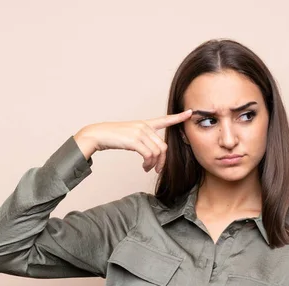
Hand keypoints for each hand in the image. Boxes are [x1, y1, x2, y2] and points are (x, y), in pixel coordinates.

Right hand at [74, 109, 192, 172]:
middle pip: (163, 146)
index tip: (190, 113)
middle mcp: (144, 126)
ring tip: (148, 169)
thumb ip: (143, 141)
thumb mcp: (130, 136)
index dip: (178, 117)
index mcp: (144, 124)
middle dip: (162, 161)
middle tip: (157, 170)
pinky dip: (148, 164)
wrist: (98, 135)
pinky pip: (149, 155)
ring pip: (157, 152)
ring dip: (154, 164)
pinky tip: (144, 167)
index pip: (165, 119)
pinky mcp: (134, 140)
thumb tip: (153, 155)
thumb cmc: (113, 138)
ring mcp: (139, 132)